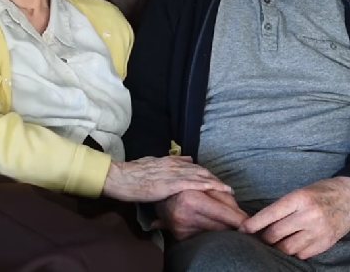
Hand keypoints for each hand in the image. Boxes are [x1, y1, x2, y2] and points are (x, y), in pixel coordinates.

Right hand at [102, 156, 232, 201]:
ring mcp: (175, 174)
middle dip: (214, 179)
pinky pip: (196, 184)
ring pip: (202, 176)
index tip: (214, 180)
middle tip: (226, 188)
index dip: (204, 174)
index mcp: (168, 161)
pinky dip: (210, 186)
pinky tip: (220, 190)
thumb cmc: (131, 174)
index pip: (192, 166)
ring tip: (228, 190)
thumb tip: (183, 159)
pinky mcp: (173, 184)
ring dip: (216, 183)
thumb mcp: (150, 163)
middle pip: (200, 171)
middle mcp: (175, 165)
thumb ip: (167, 162)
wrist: (121, 178)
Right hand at [154, 189, 248, 240]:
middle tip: (239, 220)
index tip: (250, 222)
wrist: (160, 195)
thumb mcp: (205, 185)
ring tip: (221, 219)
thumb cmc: (186, 186)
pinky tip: (209, 223)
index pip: (223, 213)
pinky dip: (210, 231)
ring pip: (214, 233)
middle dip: (232, 223)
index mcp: (192, 200)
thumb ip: (225, 197)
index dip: (239, 218)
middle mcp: (186, 216)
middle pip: (221, 226)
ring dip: (222, 228)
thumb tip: (243, 214)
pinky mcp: (180, 236)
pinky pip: (204, 236)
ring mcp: (182, 228)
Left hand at [240, 177, 349, 259]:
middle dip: (263, 238)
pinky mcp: (325, 243)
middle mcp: (309, 215)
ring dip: (277, 247)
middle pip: (276, 233)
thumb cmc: (321, 193)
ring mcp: (318, 231)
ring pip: (287, 248)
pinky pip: (301, 254)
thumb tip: (260, 223)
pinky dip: (293, 252)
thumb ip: (283, 207)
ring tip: (274, 243)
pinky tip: (291, 245)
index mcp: (300, 198)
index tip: (242, 230)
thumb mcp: (301, 192)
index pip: (270, 214)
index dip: (254, 224)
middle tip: (258, 238)